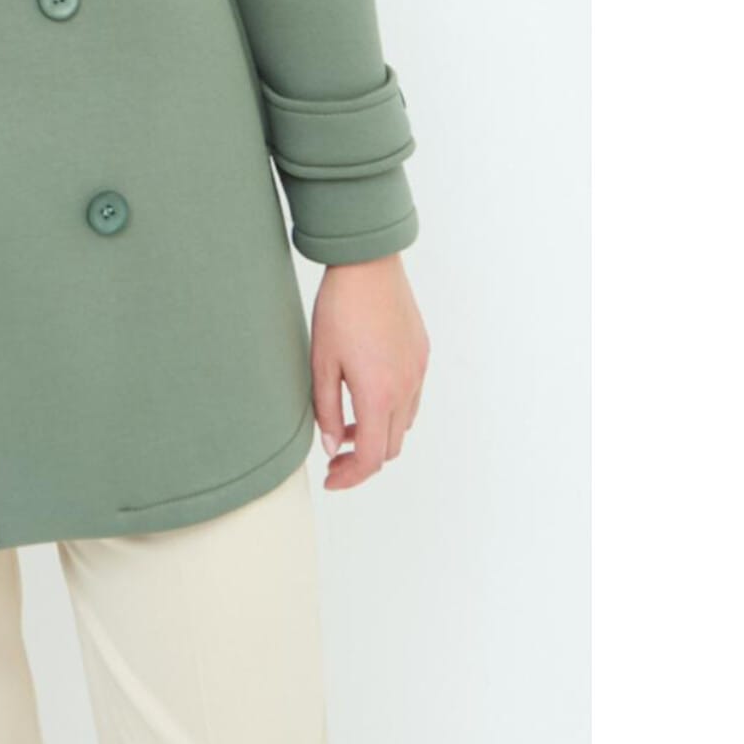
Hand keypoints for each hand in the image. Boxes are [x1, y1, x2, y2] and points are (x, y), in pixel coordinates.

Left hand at [310, 254, 428, 489]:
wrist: (368, 265)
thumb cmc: (340, 309)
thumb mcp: (321, 361)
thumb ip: (324, 409)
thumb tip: (331, 445)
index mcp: (379, 395)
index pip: (371, 457)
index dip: (350, 476)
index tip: (330, 479)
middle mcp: (406, 389)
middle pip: (390, 447)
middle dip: (362, 460)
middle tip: (333, 457)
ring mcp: (418, 372)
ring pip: (403, 424)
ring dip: (378, 434)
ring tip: (346, 424)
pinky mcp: (422, 355)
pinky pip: (411, 398)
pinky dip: (391, 410)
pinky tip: (366, 394)